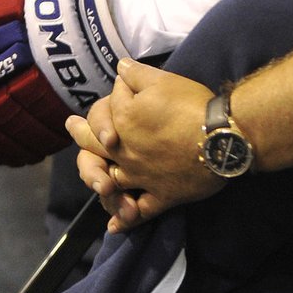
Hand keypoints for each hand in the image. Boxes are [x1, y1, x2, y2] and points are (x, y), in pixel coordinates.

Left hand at [67, 58, 222, 232]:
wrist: (221, 138)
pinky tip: (115, 225)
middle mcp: (125, 152)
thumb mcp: (164, 81)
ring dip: (97, 180)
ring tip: (91, 178)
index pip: (105, 109)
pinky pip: (140, 212)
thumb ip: (137, 75)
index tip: (110, 93)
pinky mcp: (161, 196)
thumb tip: (120, 67)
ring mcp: (140, 176)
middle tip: (71, 126)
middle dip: (81, 134)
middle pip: (95, 145)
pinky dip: (126, 219)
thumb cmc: (192, 105)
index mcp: (123, 121)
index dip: (109, 99)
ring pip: (111, 181)